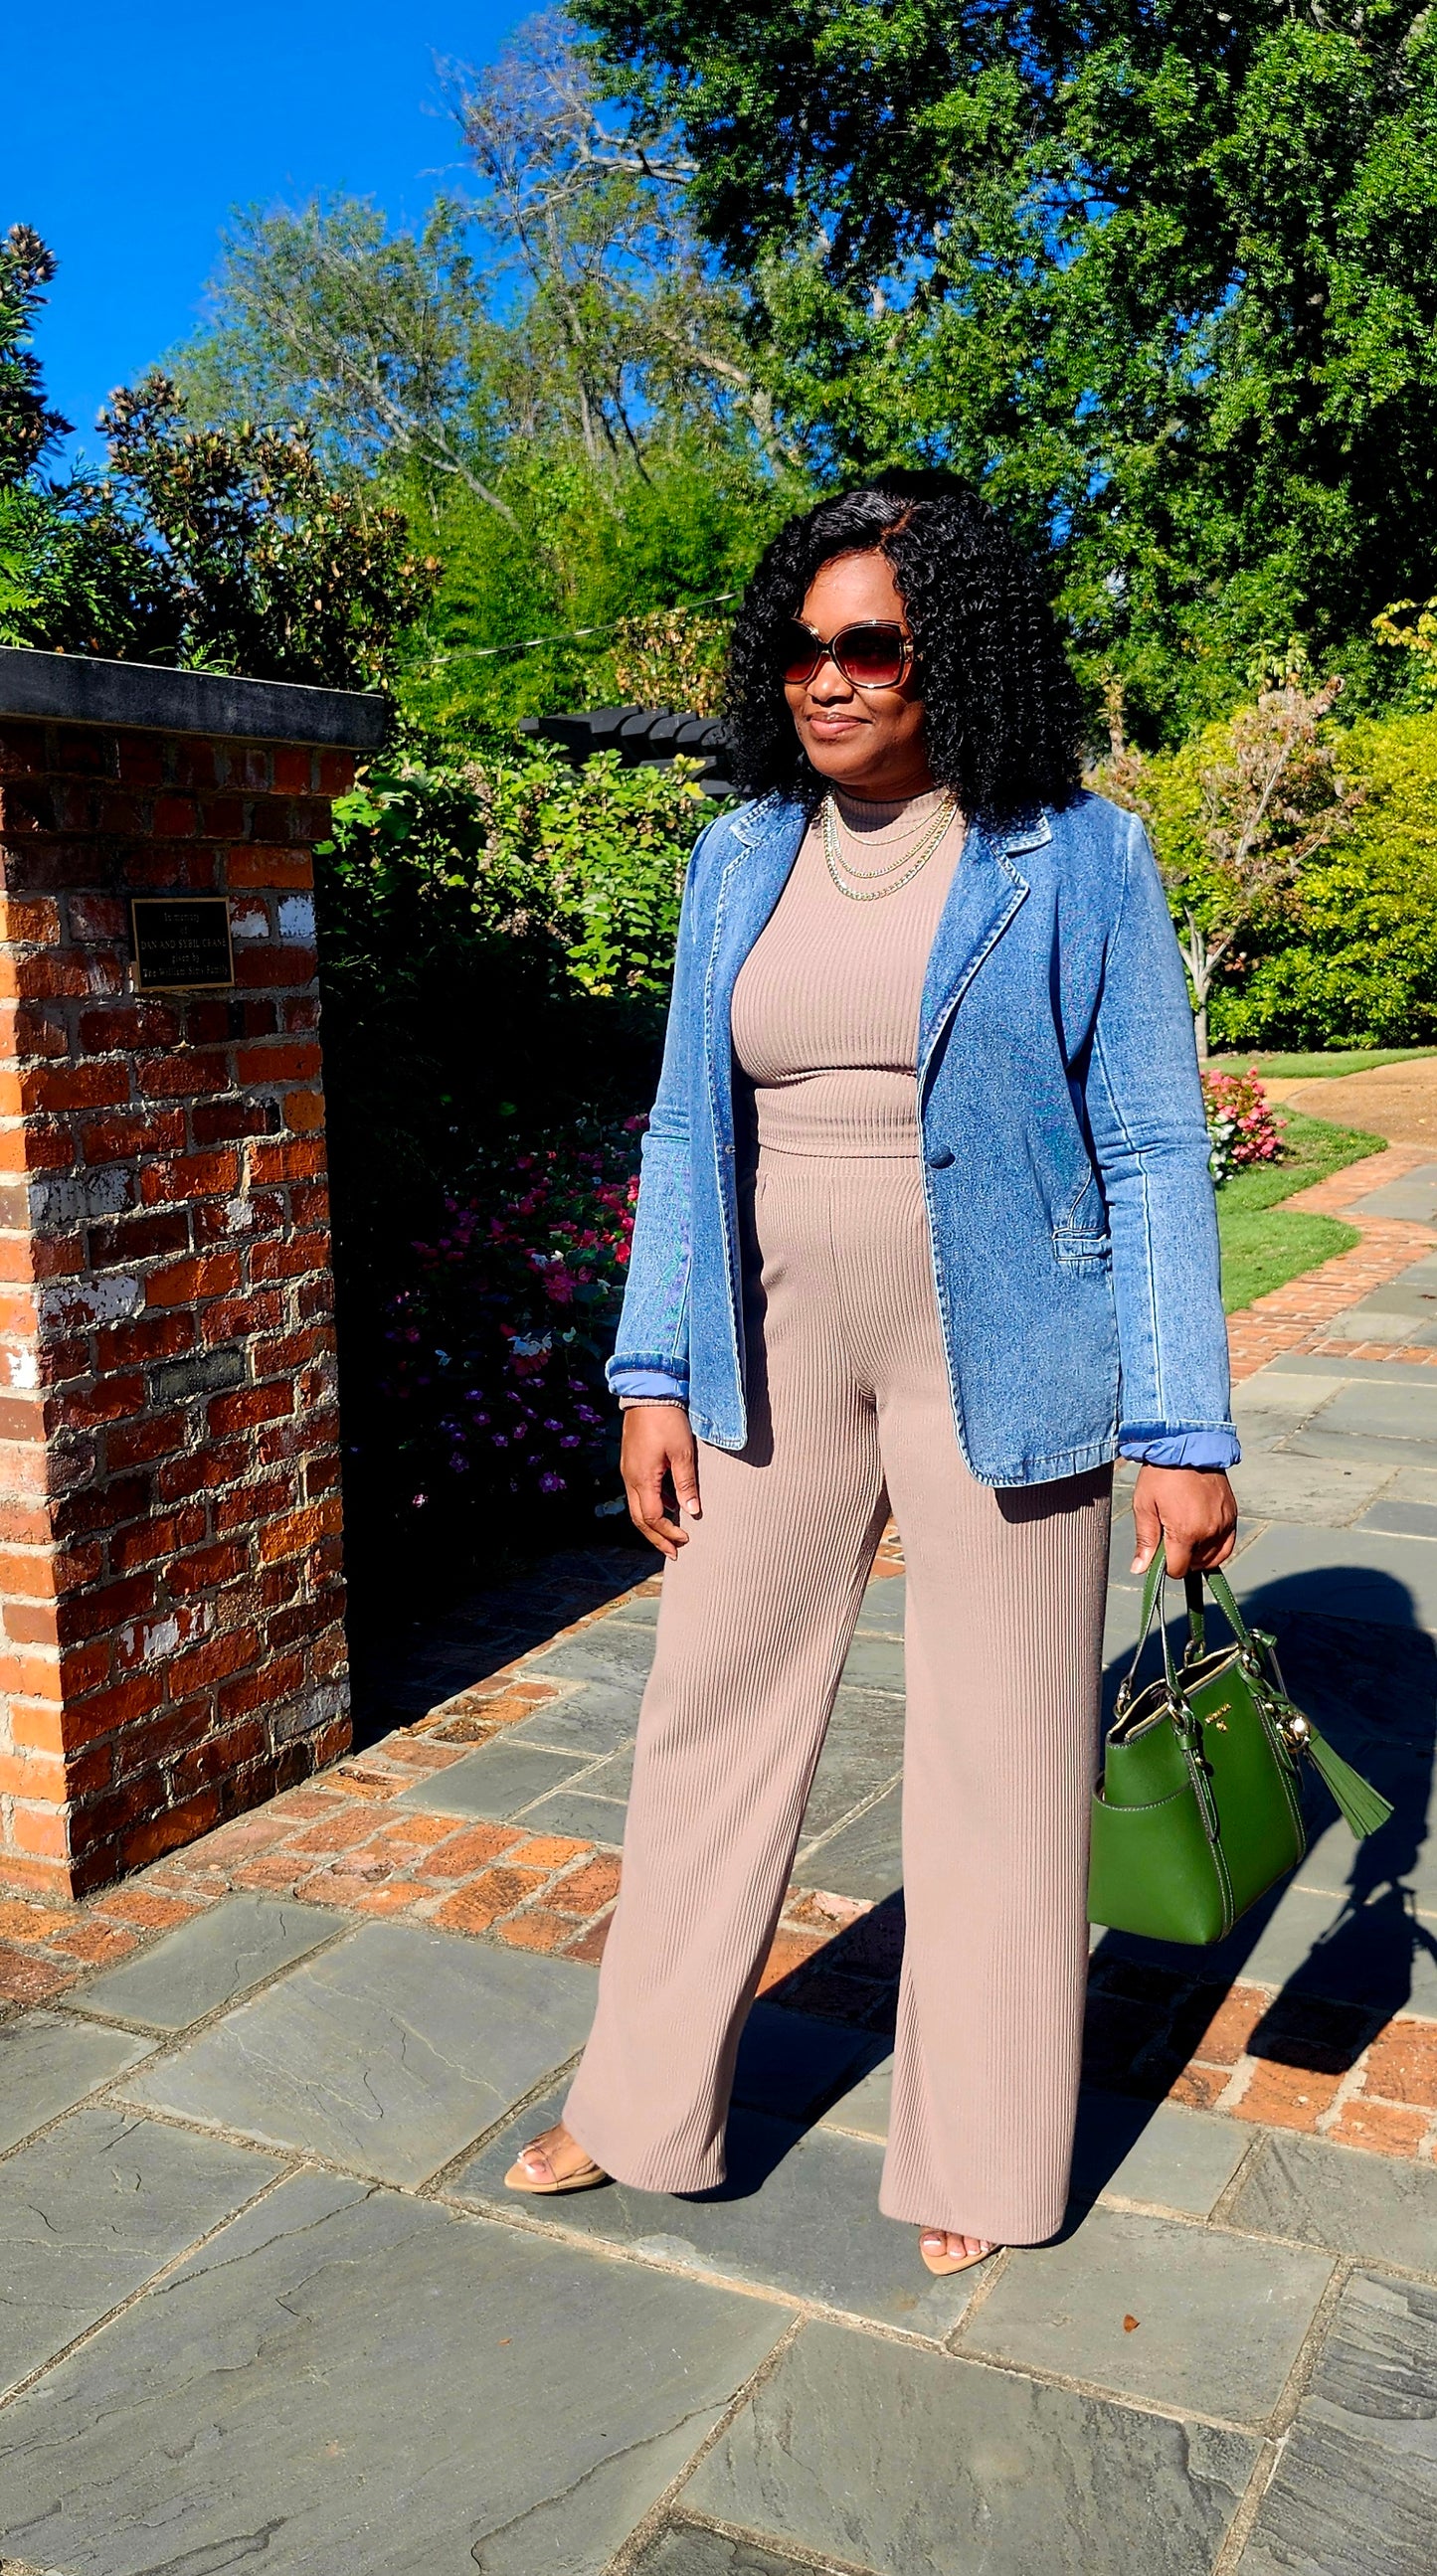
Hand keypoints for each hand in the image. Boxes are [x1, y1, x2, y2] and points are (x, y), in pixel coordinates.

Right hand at [621, 1405, 701, 1559]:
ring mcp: (628, 1471)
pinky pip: (638, 1493)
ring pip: (637, 1507)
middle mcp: (630, 1478)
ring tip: (671, 1534)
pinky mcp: (631, 1463)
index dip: (668, 1533)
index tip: (685, 1540)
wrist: (648, 1393)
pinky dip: (652, 1505)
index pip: (653, 1518)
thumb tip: (692, 1511)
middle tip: (674, 1552)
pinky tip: (669, 1505)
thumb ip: (686, 1483)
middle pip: (640, 1519)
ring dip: (653, 1524)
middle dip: (657, 1538)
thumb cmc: (667, 1420)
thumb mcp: (683, 1452)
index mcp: (643, 1479)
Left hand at [1131, 1464, 1237, 1578]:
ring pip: (1213, 1557)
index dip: (1166, 1566)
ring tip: (1185, 1533)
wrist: (1188, 1444)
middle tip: (1171, 1535)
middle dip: (1182, 1558)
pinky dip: (1216, 1546)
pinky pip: (1227, 1544)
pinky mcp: (1233, 1515)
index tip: (1160, 1552)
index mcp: (1185, 1532)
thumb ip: (1145, 1540)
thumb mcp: (1144, 1505)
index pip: (1179, 1570)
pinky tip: (1203, 1535)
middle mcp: (1209, 1531)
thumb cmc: (1162, 1474)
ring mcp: (1224, 1523)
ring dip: (1199, 1554)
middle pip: (1196, 1565)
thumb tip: (1139, 1569)